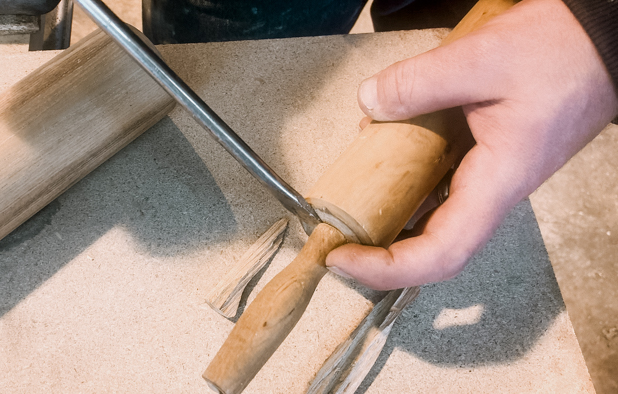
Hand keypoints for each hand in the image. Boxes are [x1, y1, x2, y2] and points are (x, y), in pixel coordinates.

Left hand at [325, 0, 617, 289]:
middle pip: (430, 246)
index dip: (387, 268)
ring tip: (346, 204)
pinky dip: (404, 179)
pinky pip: (437, 182)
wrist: (600, 41)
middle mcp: (491, 191)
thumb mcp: (482, 60)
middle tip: (334, 239)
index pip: (439, 254)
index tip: (343, 260)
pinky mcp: (484, 155)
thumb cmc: (564, 55)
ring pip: (432, 215)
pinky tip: (380, 156)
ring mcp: (488, 175)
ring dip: (388, 216)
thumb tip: (369, 103)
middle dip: (379, 251)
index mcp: (496, 184)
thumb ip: (419, 84)